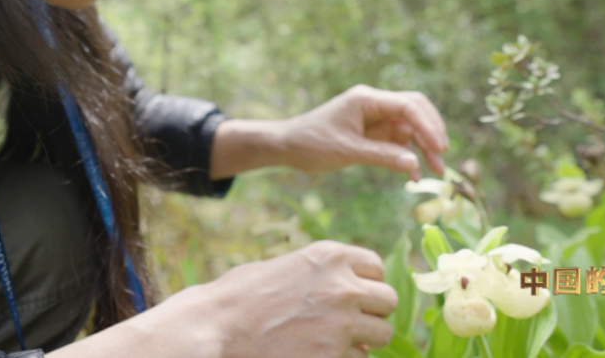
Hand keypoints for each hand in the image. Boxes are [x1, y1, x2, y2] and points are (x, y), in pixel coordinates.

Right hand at [165, 240, 396, 357]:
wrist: (217, 328)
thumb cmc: (242, 296)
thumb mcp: (286, 267)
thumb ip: (323, 274)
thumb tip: (351, 292)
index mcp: (330, 256)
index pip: (376, 267)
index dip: (365, 283)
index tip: (352, 295)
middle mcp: (342, 286)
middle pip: (387, 300)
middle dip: (371, 312)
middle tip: (349, 322)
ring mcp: (341, 323)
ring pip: (382, 334)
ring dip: (363, 340)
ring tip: (333, 341)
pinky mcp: (334, 356)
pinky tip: (318, 353)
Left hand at [278, 84, 448, 178]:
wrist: (288, 146)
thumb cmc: (312, 142)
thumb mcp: (347, 151)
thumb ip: (381, 156)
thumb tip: (414, 164)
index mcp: (367, 99)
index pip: (407, 105)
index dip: (427, 124)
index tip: (439, 146)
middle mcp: (374, 105)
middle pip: (414, 112)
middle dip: (431, 133)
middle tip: (442, 157)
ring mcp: (375, 119)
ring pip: (410, 128)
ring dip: (424, 148)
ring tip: (437, 171)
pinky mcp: (373, 133)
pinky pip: (398, 142)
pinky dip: (408, 156)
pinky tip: (414, 175)